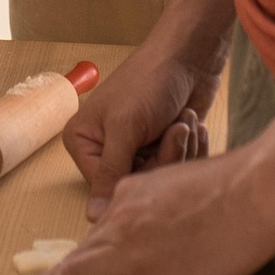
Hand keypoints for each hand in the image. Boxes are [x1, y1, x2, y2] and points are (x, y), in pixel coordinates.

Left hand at [6, 145, 274, 274]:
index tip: (57, 271)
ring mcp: (133, 254)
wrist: (255, 188)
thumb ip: (161, 207)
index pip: (94, 234)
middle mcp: (120, 222)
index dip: (73, 257)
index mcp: (128, 195)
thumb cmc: (233, 182)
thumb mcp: (178, 182)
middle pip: (71, 258)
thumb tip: (156, 237)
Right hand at [63, 41, 221, 219]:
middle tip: (177, 128)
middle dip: (165, 159)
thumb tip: (93, 219)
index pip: (106, 187)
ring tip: (184, 118)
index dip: (137, 176)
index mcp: (83, 141)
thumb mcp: (126, 128)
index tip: (154, 148)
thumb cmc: (150, 81)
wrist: (189, 56)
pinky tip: (192, 122)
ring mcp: (136, 148)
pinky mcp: (163, 146)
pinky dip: (190, 147)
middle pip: (138, 184)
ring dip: (181, 149)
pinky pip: (178, 168)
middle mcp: (105, 148)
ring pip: (161, 178)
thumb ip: (110, 174)